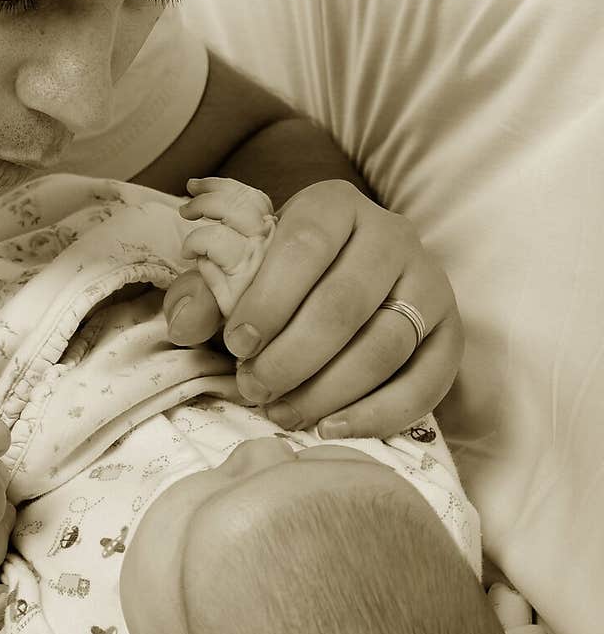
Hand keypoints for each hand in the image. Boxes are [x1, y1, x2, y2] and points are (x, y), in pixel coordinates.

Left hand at [163, 178, 462, 438]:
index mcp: (335, 205)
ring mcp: (428, 283)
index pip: (305, 244)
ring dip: (328, 390)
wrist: (347, 280)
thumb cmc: (283, 280)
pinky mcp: (450, 332)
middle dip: (291, 357)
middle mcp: (392, 235)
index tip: (236, 343)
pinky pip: (427, 379)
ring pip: (385, 345)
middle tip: (253, 389)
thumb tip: (182, 325)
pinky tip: (333, 428)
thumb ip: (206, 293)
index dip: (268, 299)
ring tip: (284, 413)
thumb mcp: (241, 273)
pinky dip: (380, 413)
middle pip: (345, 303)